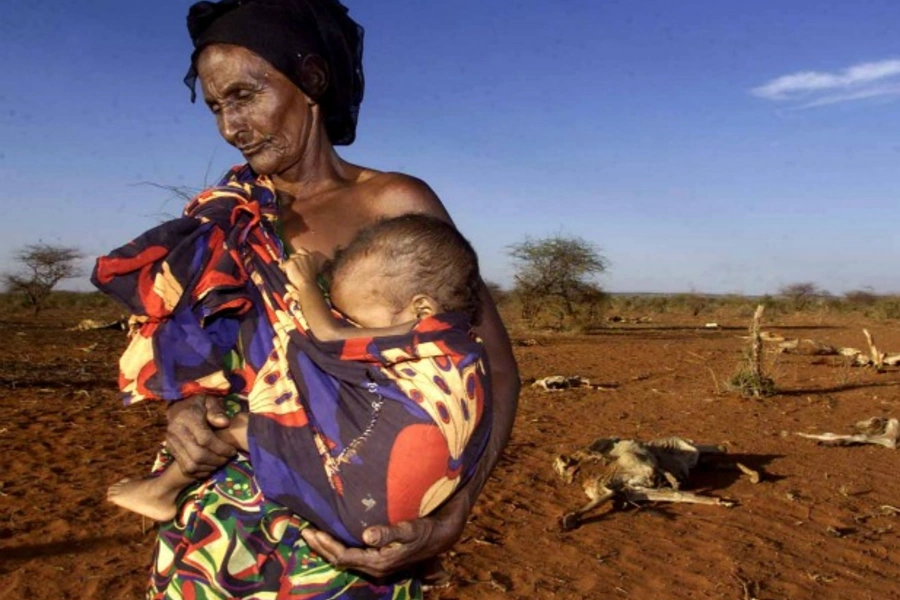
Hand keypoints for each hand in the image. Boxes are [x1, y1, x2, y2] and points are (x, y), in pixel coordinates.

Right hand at [165, 394, 236, 476]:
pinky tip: (211, 465)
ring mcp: (171, 443)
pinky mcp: (171, 451)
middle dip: (217, 460)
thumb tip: (225, 423)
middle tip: (228, 458)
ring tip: (221, 462)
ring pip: (191, 465)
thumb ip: (217, 411)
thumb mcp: (209, 401)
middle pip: (198, 455)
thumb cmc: (198, 404)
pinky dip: (200, 471)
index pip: (205, 439)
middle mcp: (176, 432)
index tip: (232, 450)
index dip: (221, 448)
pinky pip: (185, 468)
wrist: (177, 407)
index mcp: (187, 418)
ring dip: (209, 467)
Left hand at [282, 248, 320, 287]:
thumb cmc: (311, 279)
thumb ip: (309, 263)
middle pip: (294, 254)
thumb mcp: (314, 268)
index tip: (297, 259)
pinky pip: (283, 264)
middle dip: (292, 260)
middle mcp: (304, 255)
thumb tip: (303, 263)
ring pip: (288, 260)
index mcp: (311, 256)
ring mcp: (297, 258)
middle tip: (293, 266)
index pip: (302, 250)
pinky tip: (284, 272)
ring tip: (289, 271)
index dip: (298, 254)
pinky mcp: (291, 262)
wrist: (307, 284)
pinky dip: (283, 268)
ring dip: (288, 264)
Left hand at [301, 491, 468, 577]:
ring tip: (313, 533)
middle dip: (321, 546)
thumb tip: (366, 534)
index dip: (325, 545)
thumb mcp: (409, 529)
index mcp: (378, 562)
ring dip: (328, 546)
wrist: (442, 537)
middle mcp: (374, 567)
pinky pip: (352, 555)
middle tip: (304, 531)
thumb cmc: (425, 530)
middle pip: (339, 559)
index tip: (311, 531)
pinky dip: (339, 545)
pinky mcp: (378, 558)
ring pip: (344, 558)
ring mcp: (376, 565)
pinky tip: (334, 536)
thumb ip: (388, 533)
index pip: (343, 556)